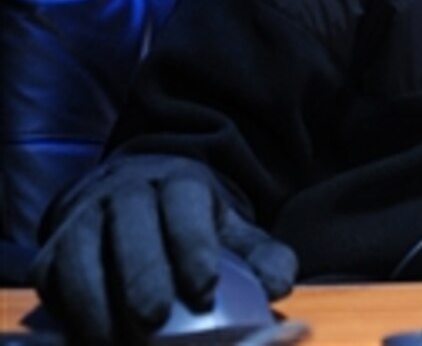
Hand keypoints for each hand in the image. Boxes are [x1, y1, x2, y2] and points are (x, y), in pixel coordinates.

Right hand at [30, 156, 296, 344]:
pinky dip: (68, 311)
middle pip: (130, 222)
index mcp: (179, 182)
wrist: (127, 205)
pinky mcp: (51, 249)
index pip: (184, 200)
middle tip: (157, 318)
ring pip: (82, 251)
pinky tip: (93, 337)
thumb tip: (278, 287)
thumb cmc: (191, 229)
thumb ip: (262, 259)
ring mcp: (83, 217)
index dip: (193, 242)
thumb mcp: (232, 235)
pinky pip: (52, 277)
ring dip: (98, 299)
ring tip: (123, 339)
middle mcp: (125, 191)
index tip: (204, 288)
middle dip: (143, 273)